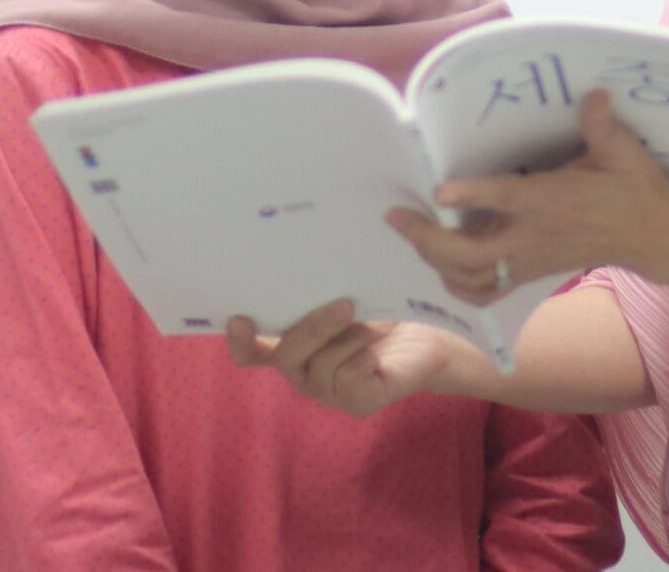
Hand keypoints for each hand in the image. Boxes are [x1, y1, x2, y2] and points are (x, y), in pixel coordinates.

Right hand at [226, 300, 455, 417]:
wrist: (429, 338)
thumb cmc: (381, 312)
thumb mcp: (346, 297)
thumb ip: (317, 294)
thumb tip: (304, 265)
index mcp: (293, 347)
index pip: (253, 354)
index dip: (240, 342)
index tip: (239, 318)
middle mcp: (303, 373)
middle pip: (287, 357)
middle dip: (313, 328)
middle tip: (344, 305)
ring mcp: (329, 392)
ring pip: (321, 367)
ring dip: (350, 339)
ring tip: (374, 326)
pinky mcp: (358, 403)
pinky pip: (348, 381)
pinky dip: (363, 358)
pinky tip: (377, 352)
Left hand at [387, 89, 668, 305]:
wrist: (652, 236)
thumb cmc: (634, 189)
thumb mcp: (625, 153)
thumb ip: (603, 126)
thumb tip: (594, 96)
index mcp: (554, 201)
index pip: (508, 199)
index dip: (473, 195)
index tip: (439, 190)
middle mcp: (536, 235)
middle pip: (473, 254)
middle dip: (428, 239)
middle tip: (396, 216)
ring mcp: (530, 259)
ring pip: (473, 277)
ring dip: (435, 261)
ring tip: (410, 235)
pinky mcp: (531, 273)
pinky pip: (486, 291)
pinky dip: (457, 285)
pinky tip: (439, 266)